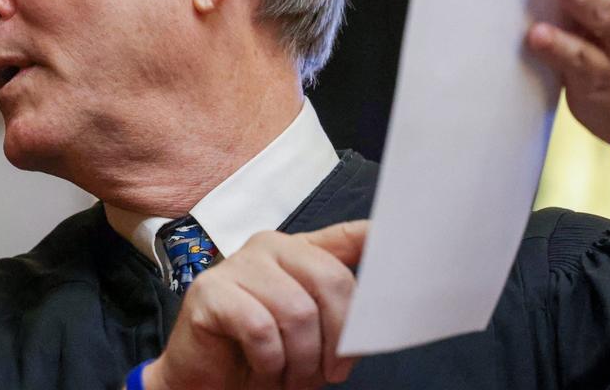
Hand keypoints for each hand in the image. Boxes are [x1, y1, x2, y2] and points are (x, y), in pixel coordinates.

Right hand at [143, 220, 366, 389]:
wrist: (202, 382)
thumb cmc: (262, 358)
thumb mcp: (312, 337)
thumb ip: (339, 315)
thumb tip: (375, 314)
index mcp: (301, 252)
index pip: (349, 235)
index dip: (380, 238)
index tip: (407, 246)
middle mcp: (271, 246)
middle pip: (331, 280)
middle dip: (337, 339)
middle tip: (326, 374)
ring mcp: (237, 264)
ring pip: (297, 311)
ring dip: (300, 361)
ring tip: (289, 378)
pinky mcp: (210, 290)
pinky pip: (261, 329)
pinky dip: (269, 362)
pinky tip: (262, 368)